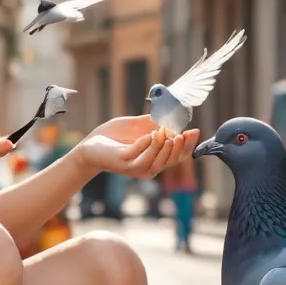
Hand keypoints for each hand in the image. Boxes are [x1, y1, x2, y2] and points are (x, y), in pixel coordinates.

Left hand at [78, 115, 200, 179]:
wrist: (90, 145)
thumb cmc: (113, 137)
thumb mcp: (136, 127)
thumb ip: (152, 124)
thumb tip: (169, 117)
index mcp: (154, 159)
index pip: (177, 156)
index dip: (188, 145)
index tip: (195, 130)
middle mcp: (147, 167)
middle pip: (170, 161)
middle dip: (179, 148)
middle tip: (182, 134)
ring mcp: (134, 166)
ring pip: (156, 162)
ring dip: (163, 148)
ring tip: (167, 134)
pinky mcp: (122, 162)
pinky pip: (137, 155)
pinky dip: (145, 145)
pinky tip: (149, 135)